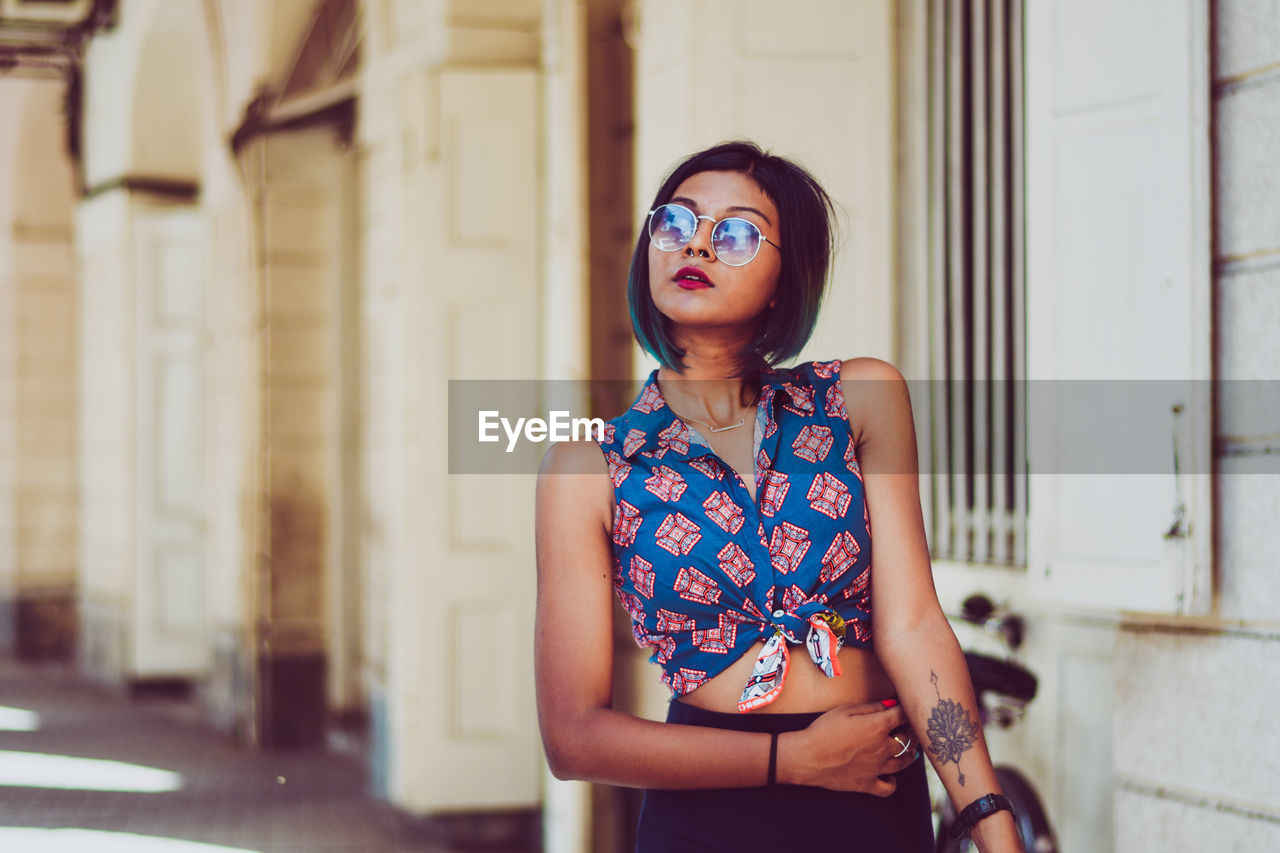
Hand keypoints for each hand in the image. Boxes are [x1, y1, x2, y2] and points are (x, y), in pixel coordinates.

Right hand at [778, 701, 919, 794]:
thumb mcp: (845, 710)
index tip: (906, 709)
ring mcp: (876, 768)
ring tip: (908, 751)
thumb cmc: (823, 730)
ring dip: (908, 755)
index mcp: (877, 727)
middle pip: (906, 740)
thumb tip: (889, 705)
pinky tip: (890, 777)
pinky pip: (888, 788)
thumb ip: (871, 707)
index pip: (902, 716)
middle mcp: (882, 748)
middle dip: (909, 732)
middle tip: (909, 729)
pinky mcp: (867, 784)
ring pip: (903, 762)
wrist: (808, 757)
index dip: (907, 710)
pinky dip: (892, 783)